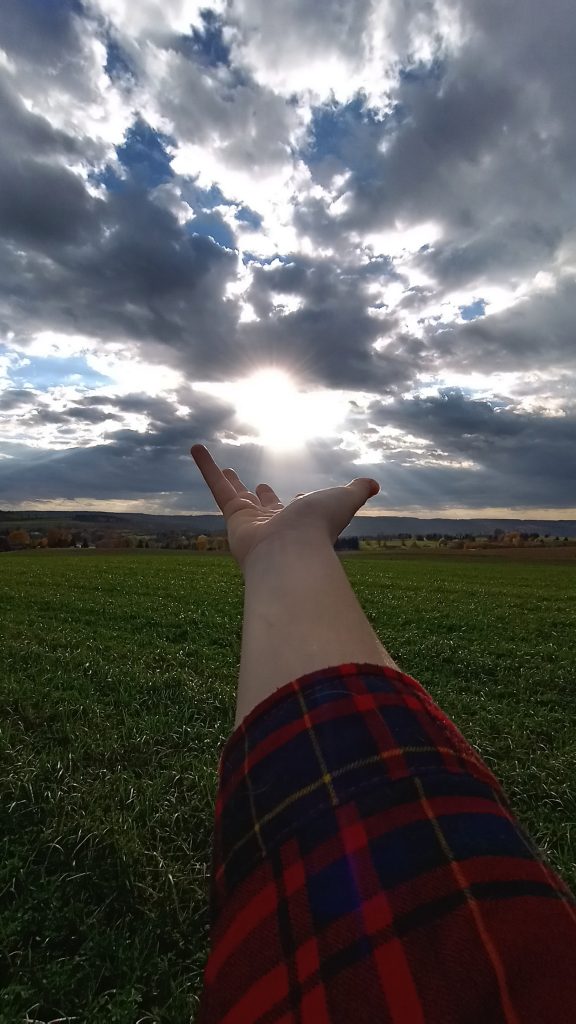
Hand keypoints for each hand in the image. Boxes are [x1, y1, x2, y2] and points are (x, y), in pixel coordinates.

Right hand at [190, 444, 379, 570]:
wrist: (291, 551)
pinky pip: (216, 487)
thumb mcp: (344, 500)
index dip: (296, 501)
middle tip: (255, 485)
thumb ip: (357, 490)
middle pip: (264, 506)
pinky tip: (197, 447)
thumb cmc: (319, 526)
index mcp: (300, 521)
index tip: (296, 496)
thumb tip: (373, 483)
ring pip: (235, 494)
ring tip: (223, 468)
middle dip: (260, 496)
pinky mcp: (232, 516)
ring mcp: (251, 522)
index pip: (295, 509)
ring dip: (227, 479)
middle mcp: (275, 524)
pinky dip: (206, 466)